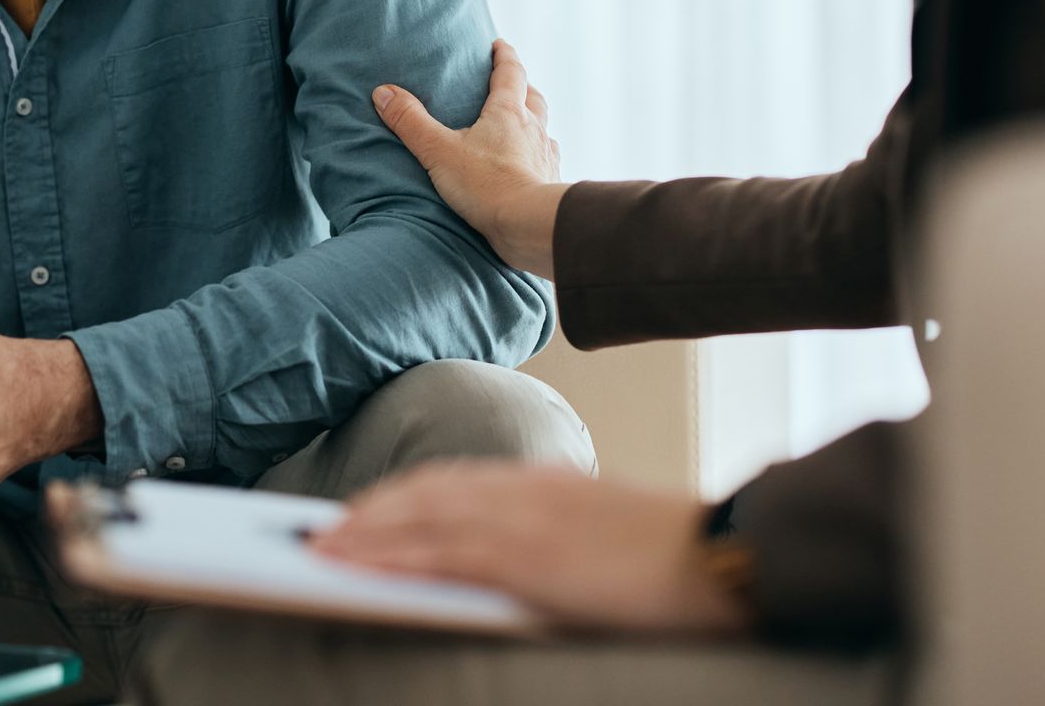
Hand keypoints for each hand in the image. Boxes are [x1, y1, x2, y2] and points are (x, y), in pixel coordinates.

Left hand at [310, 461, 751, 635]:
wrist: (720, 556)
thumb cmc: (677, 557)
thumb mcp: (607, 529)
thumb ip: (559, 530)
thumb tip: (526, 555)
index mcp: (547, 481)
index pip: (456, 479)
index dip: (406, 494)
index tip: (372, 508)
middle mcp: (524, 490)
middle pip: (426, 492)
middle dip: (372, 511)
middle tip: (328, 528)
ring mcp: (520, 522)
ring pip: (419, 518)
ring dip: (365, 532)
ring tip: (325, 548)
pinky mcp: (522, 559)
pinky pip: (436, 554)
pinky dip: (388, 556)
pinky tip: (357, 565)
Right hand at [373, 39, 567, 275]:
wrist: (528, 224)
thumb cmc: (487, 184)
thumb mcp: (438, 150)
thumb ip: (410, 122)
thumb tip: (383, 92)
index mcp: (508, 112)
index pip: (510, 72)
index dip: (504, 56)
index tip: (499, 45)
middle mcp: (533, 129)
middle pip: (532, 97)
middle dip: (522, 87)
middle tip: (511, 84)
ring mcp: (545, 156)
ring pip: (542, 129)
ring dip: (532, 122)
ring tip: (519, 127)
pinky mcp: (549, 182)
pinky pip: (546, 161)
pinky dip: (537, 156)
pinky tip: (527, 166)